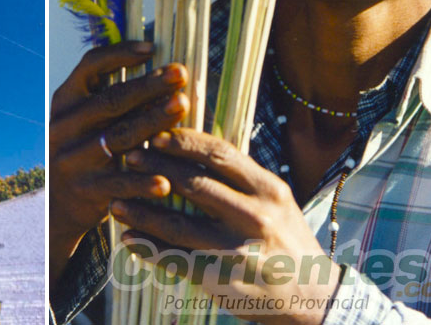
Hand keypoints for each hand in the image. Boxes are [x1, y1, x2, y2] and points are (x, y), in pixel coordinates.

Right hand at [49, 41, 188, 288]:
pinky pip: (119, 184)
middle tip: (180, 73)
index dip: (120, 54)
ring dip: (153, 120)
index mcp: (65, 101)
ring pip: (118, 137)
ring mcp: (72, 159)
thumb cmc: (85, 150)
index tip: (152, 47)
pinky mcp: (85, 190)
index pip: (89, 66)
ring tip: (183, 105)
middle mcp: (63, 126)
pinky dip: (143, 182)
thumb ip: (109, 95)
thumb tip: (155, 62)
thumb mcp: (83, 120)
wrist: (58, 206)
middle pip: (111, 100)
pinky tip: (167, 180)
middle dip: (149, 85)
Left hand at [113, 129, 337, 324]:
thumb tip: (190, 143)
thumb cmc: (285, 237)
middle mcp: (256, 216)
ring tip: (116, 200)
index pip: (219, 153)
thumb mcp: (275, 199)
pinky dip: (148, 247)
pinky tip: (129, 237)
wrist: (313, 296)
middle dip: (155, 168)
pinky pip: (176, 260)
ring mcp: (238, 250)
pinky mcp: (223, 280)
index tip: (156, 134)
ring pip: (178, 224)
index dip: (183, 141)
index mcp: (268, 189)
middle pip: (194, 184)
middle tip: (129, 158)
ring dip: (141, 210)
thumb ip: (239, 175)